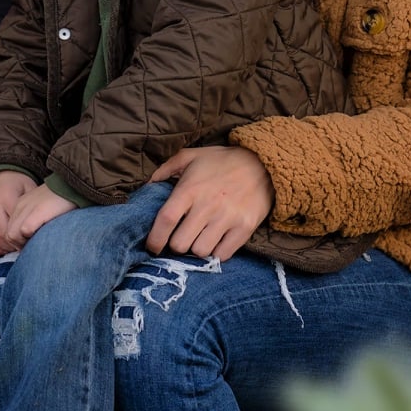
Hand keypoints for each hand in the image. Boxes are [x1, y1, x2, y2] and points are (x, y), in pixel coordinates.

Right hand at [0, 171, 36, 254]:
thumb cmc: (18, 183)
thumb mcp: (29, 187)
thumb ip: (33, 205)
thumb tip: (41, 225)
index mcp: (6, 197)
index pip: (14, 224)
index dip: (24, 235)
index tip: (34, 239)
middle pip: (3, 234)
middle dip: (15, 244)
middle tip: (26, 246)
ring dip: (5, 248)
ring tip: (17, 248)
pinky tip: (4, 249)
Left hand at [2, 183, 77, 250]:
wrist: (73, 185)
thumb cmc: (63, 200)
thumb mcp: (43, 208)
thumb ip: (34, 220)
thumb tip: (32, 238)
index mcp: (21, 205)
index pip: (9, 229)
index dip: (17, 241)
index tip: (30, 245)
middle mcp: (20, 206)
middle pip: (7, 234)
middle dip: (18, 245)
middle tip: (32, 249)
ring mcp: (27, 209)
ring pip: (11, 235)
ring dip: (22, 244)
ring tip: (36, 245)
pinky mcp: (36, 213)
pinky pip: (24, 232)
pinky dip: (30, 240)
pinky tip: (41, 240)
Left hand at [146, 146, 272, 260]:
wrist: (263, 163)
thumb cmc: (222, 161)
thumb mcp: (192, 156)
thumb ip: (166, 168)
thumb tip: (148, 185)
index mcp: (190, 189)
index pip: (166, 220)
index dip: (155, 238)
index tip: (152, 246)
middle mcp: (207, 205)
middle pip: (180, 243)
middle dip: (176, 245)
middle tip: (181, 238)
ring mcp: (228, 218)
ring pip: (200, 251)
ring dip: (196, 248)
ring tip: (199, 238)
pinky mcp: (245, 228)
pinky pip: (223, 255)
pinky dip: (216, 252)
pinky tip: (215, 241)